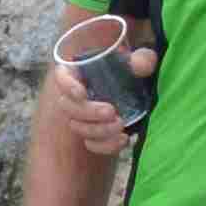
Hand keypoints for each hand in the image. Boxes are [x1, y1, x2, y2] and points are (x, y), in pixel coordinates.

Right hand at [44, 16, 157, 160]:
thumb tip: (141, 65)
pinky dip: (105, 146)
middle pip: (67, 106)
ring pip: (77, 127)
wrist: (139, 91)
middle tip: (111, 112)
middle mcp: (76, 95)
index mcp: (81, 72)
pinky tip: (123, 140)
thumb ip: (142, 59)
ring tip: (121, 125)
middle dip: (88, 112)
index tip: (82, 94)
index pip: (62, 76)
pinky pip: (91, 144)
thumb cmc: (134, 70)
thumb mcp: (141, 60)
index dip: (67, 86)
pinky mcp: (93, 134)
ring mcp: (83, 117)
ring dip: (98, 130)